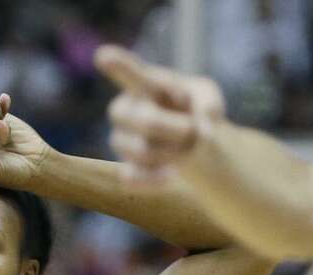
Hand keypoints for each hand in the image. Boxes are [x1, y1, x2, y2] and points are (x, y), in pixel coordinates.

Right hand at [94, 45, 224, 183]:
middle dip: (171, 129)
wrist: (193, 142)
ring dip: (170, 153)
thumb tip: (202, 132)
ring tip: (186, 151)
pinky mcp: (126, 169)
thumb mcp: (209, 97)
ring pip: (140, 151)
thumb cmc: (196, 110)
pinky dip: (154, 179)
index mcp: (144, 85)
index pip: (130, 74)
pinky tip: (172, 175)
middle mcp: (126, 109)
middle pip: (143, 120)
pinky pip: (130, 178)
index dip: (118, 66)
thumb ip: (209, 104)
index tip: (103, 57)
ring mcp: (122, 140)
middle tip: (191, 129)